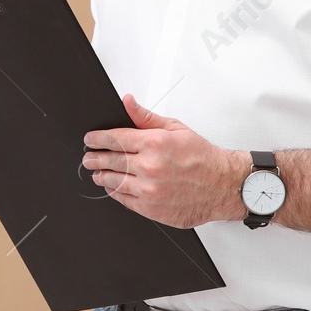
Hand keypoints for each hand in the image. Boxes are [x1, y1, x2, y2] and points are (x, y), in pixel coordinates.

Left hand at [82, 93, 246, 227]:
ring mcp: (149, 190)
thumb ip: (146, 117)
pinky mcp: (151, 208)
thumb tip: (127, 102)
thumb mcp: (175, 129)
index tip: (90, 139)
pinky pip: (124, 199)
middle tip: (88, 157)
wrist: (222, 186)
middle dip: (94, 158)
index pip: (114, 139)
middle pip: (110, 160)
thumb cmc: (202, 157)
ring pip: (113, 182)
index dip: (97, 139)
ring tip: (97, 172)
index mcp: (155, 144)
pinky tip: (112, 187)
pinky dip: (115, 192)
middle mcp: (150, 167)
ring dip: (101, 176)